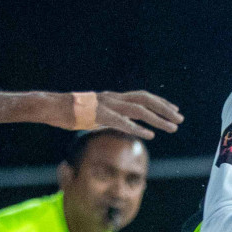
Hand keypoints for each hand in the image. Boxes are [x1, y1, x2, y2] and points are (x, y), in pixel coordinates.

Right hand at [56, 90, 182, 138]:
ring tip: (172, 127)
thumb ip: (112, 118)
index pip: (142, 96)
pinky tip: (150, 135)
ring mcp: (107, 105)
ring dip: (158, 119)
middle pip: (145, 99)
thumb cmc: (71, 112)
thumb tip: (123, 126)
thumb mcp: (97, 115)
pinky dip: (137, 128)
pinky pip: (122, 122)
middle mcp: (114, 98)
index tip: (174, 110)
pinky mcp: (99, 115)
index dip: (160, 103)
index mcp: (114, 97)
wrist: (51, 107)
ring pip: (138, 110)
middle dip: (165, 109)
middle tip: (180, 119)